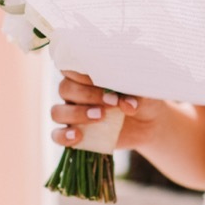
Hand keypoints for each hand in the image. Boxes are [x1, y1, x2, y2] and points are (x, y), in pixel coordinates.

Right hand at [50, 70, 164, 150]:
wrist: (147, 123)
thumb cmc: (140, 99)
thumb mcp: (142, 94)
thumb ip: (135, 96)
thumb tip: (128, 105)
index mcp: (85, 75)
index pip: (71, 68)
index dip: (83, 74)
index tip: (105, 79)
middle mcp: (74, 93)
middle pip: (65, 89)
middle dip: (87, 95)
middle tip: (112, 102)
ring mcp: (72, 114)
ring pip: (58, 112)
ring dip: (76, 114)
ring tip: (100, 117)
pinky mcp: (75, 133)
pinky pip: (57, 135)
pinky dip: (64, 136)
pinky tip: (78, 136)